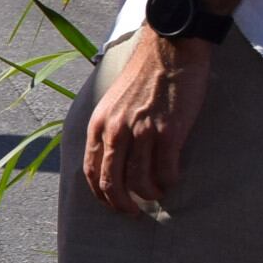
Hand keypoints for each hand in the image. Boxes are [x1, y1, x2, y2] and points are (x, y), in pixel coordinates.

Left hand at [84, 32, 212, 216]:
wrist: (169, 50)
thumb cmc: (143, 75)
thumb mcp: (112, 101)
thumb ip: (110, 126)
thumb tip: (113, 155)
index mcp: (98, 124)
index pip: (90, 170)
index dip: (101, 193)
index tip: (112, 204)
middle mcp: (115, 131)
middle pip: (111, 182)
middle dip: (121, 204)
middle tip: (133, 212)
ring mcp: (141, 132)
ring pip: (139, 181)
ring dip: (149, 194)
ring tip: (157, 194)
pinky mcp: (168, 132)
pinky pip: (165, 170)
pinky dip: (168, 181)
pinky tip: (172, 181)